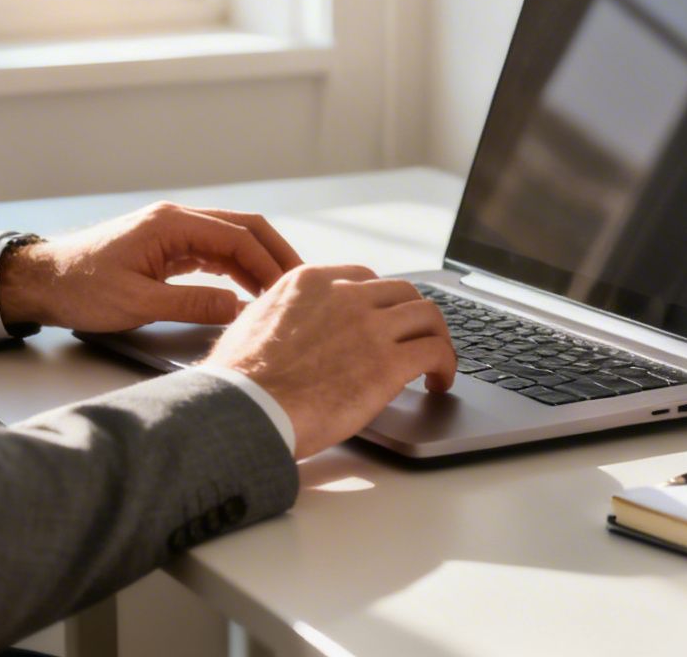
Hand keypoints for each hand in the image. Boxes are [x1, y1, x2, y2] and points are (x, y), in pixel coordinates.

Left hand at [0, 202, 304, 332]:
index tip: (289, 289)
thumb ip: (191, 303)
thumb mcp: (136, 303)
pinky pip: (215, 253)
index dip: (268, 263)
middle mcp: (177, 219)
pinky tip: (251, 291)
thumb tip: (239, 308)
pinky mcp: (169, 247)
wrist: (43, 281)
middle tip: (303, 284)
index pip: (237, 236)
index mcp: (171, 224)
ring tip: (283, 292)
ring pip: (232, 240)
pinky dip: (238, 269)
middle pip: (243, 228)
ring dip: (259, 263)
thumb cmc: (80, 288)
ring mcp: (174, 231)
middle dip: (275, 254)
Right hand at [204, 266, 456, 457]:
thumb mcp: (253, 322)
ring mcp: (370, 327)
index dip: (379, 302)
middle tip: (415, 338)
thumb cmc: (239, 380)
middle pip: (402, 292)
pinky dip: (446, 364)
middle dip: (413, 315)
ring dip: (437, 338)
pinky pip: (436, 351)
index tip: (383, 320)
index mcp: (311, 282)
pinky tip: (440, 382)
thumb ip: (281, 313)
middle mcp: (346, 296)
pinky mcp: (389, 362)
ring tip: (436, 362)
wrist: (245, 408)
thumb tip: (285, 325)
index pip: (363, 278)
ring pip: (427, 316)